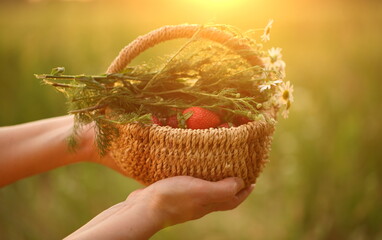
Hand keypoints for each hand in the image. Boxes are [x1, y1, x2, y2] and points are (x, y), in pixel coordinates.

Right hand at [65, 176, 253, 239]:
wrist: (143, 208)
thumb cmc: (173, 198)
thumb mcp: (201, 191)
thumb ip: (222, 189)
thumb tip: (241, 183)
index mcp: (209, 203)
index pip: (233, 199)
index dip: (245, 191)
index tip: (252, 179)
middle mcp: (200, 203)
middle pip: (222, 196)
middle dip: (231, 184)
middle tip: (236, 168)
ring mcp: (186, 199)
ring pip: (206, 189)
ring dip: (214, 179)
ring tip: (217, 164)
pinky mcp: (174, 192)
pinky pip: (190, 183)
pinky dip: (196, 176)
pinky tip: (192, 165)